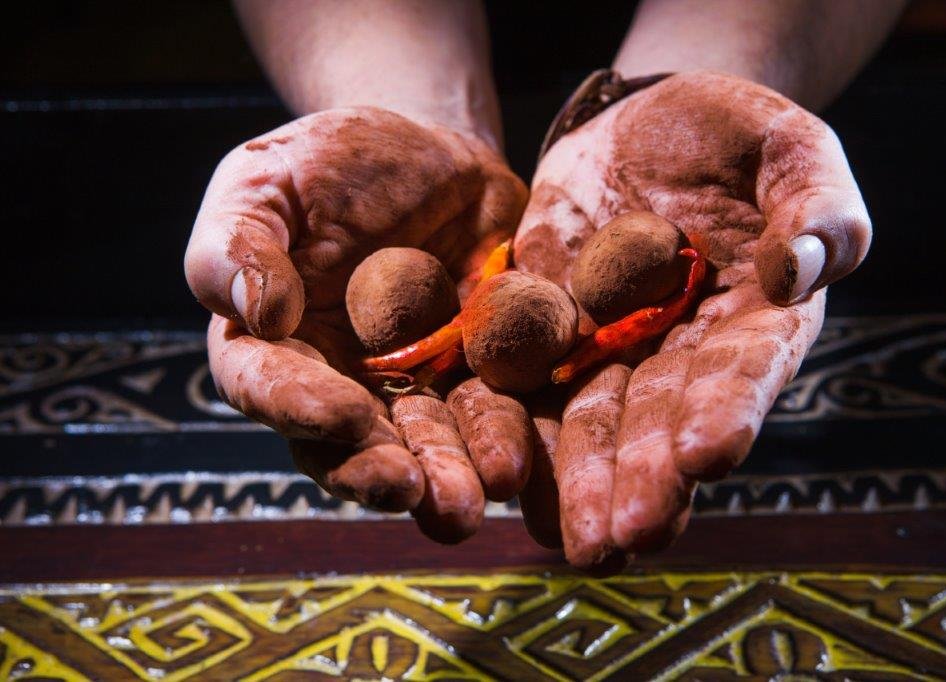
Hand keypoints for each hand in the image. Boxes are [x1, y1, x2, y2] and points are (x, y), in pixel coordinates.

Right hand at [185, 107, 527, 541]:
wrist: (425, 155)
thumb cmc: (325, 166)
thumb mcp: (263, 182)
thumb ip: (239, 245)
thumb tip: (259, 313)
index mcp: (274, 345)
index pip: (270, 387)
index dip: (301, 407)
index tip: (341, 417)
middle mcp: (344, 380)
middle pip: (356, 441)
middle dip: (387, 471)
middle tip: (415, 494)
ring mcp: (419, 380)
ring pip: (436, 434)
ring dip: (458, 468)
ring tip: (483, 492)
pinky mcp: (482, 364)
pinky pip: (501, 398)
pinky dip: (518, 423)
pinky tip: (533, 449)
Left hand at [513, 72, 870, 571]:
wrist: (642, 126)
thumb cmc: (732, 134)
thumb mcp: (786, 146)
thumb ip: (815, 204)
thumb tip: (803, 270)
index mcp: (756, 317)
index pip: (745, 369)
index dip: (727, 411)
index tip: (707, 455)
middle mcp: (685, 351)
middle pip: (663, 418)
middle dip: (644, 477)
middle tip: (625, 535)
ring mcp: (614, 349)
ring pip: (596, 421)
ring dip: (583, 481)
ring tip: (572, 539)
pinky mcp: (551, 333)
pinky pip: (531, 386)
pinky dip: (520, 430)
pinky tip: (507, 483)